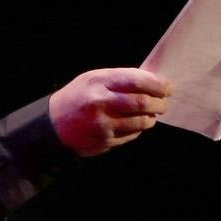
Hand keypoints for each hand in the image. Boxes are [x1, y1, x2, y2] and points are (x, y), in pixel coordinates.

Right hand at [48, 67, 170, 155]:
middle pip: (141, 103)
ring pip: (139, 122)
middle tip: (164, 103)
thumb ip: (119, 79)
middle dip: (159, 103)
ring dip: (151, 118)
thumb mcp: (93, 79)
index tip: (167, 87)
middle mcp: (101, 103)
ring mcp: (103, 124)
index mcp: (99, 82)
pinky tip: (137, 125)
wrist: (53, 125)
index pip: (136, 80)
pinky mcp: (104, 141)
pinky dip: (138, 130)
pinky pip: (131, 136)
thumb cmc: (78, 97)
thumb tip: (151, 81)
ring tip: (152, 115)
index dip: (157, 84)